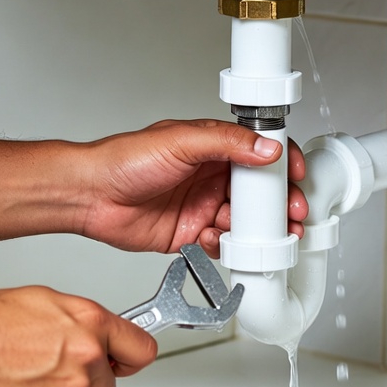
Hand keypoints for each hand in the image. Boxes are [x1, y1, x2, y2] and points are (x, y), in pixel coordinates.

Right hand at [0, 286, 156, 386]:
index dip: (131, 358)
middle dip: (87, 381)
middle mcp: (88, 358)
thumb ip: (79, 321)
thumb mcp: (45, 302)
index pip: (142, 349)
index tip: (125, 361)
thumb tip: (91, 331)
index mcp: (91, 323)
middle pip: (109, 385)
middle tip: (53, 367)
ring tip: (26, 375)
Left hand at [78, 119, 307, 255]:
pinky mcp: (190, 235)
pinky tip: (212, 239)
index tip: (296, 176)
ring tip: (250, 231)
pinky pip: (220, 244)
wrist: (90, 196)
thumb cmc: (124, 160)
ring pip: (244, 222)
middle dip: (278, 206)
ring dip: (253, 229)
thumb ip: (226, 143)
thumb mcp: (180, 141)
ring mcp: (202, 207)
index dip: (282, 164)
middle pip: (260, 193)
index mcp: (213, 148)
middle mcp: (211, 177)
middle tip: (290, 215)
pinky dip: (223, 246)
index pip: (260, 153)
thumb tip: (266, 147)